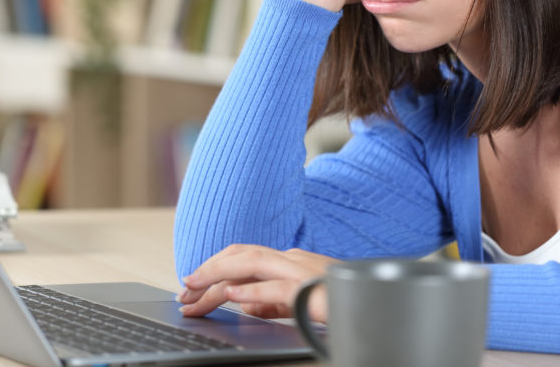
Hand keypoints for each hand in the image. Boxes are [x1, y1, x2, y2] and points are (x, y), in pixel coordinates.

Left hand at [177, 244, 335, 322]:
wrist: (376, 302)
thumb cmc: (340, 302)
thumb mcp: (298, 302)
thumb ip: (271, 301)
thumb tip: (244, 304)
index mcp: (287, 260)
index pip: (242, 257)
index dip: (212, 267)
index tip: (191, 285)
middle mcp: (290, 259)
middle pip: (239, 256)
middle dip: (207, 270)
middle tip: (184, 291)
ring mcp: (300, 271)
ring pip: (250, 264)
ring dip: (218, 276)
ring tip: (195, 289)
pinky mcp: (310, 289)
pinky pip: (276, 287)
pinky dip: (252, 290)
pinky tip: (233, 296)